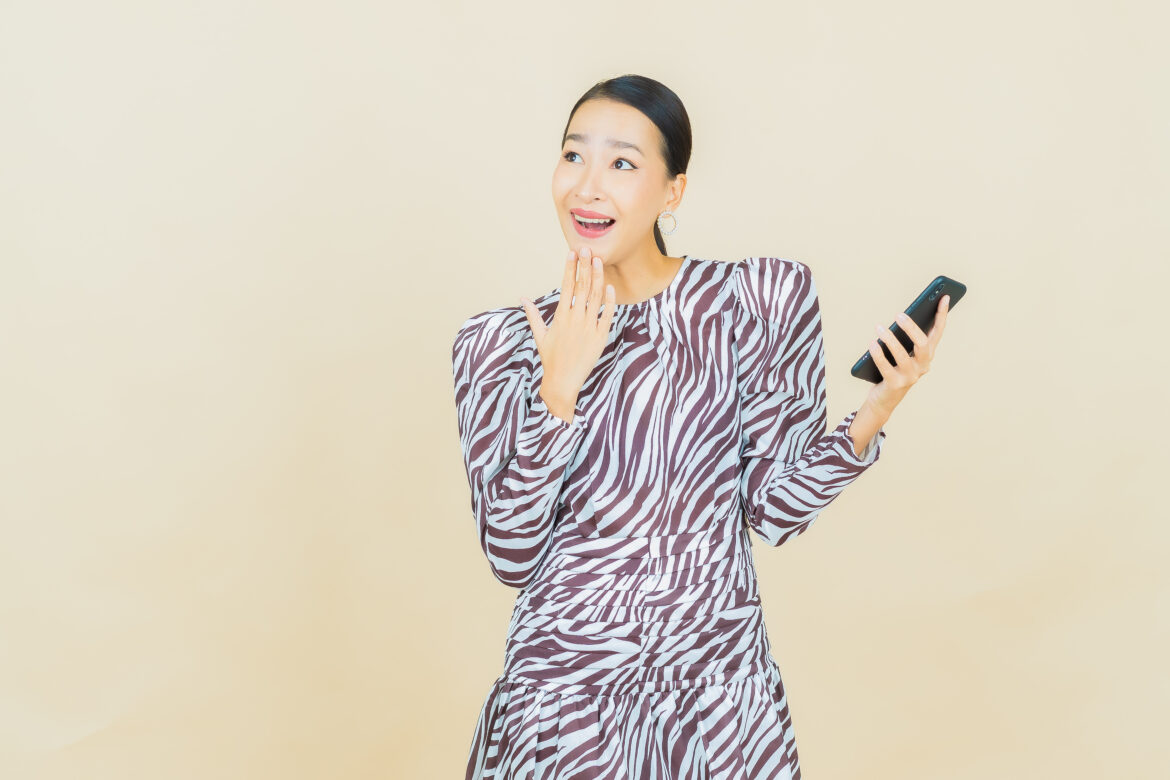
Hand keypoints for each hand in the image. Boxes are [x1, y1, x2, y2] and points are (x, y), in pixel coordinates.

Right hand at [519, 247, 615, 420]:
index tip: (572, 253)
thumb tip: (522, 298)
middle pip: (582, 287)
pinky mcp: (600, 336)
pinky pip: (607, 314)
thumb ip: (533, 315)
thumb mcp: (540, 336)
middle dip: (584, 266)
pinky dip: (609, 300)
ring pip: (595, 297)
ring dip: (597, 277)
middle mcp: (575, 319)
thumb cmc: (551, 359)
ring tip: (598, 261)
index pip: (566, 286)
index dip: (570, 268)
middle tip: (587, 249)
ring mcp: (589, 327)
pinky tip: (609, 286)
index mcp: (560, 317)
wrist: (563, 382)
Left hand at [864, 295, 950, 415]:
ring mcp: (910, 376)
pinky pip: (886, 366)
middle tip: (899, 314)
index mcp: (927, 355)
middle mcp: (922, 366)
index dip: (942, 315)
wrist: (884, 398)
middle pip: (922, 343)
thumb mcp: (903, 352)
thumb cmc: (894, 369)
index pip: (938, 332)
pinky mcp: (896, 384)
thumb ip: (905, 338)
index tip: (944, 297)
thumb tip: (901, 316)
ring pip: (903, 355)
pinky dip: (878, 354)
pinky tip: (872, 343)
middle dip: (911, 328)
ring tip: (879, 327)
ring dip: (889, 339)